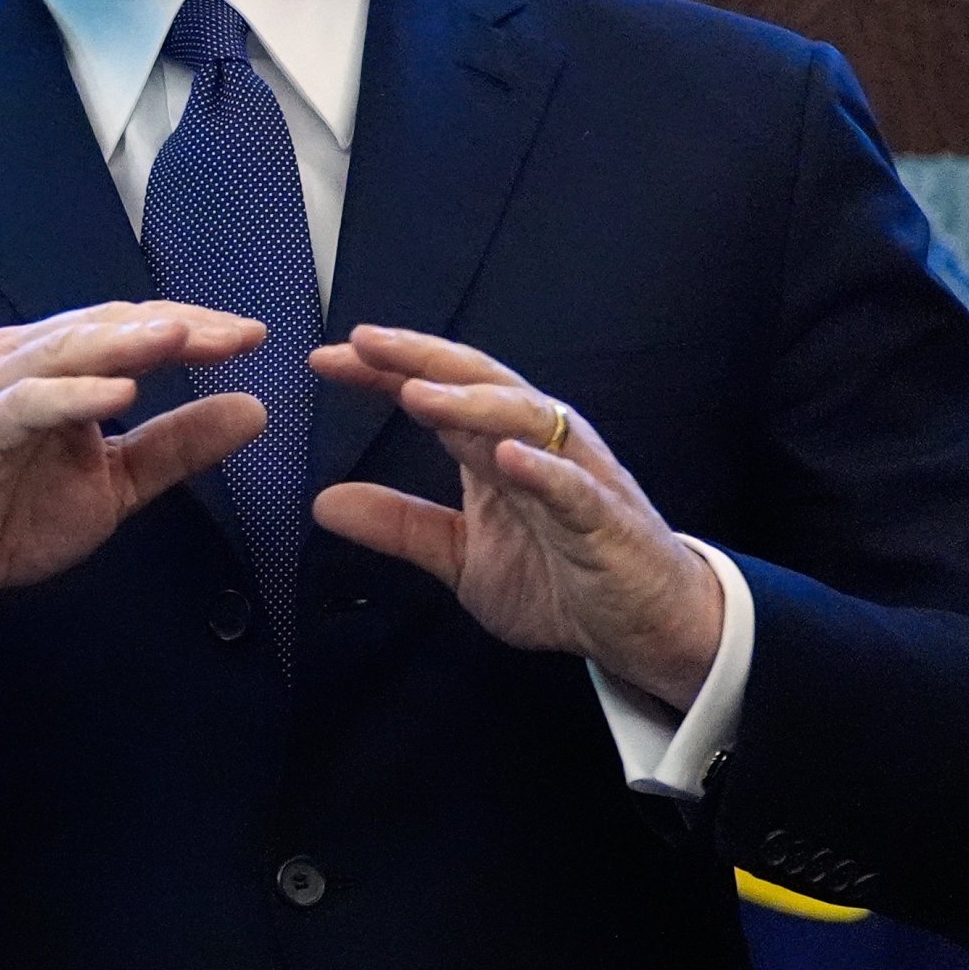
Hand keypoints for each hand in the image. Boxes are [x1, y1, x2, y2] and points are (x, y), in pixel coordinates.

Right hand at [0, 304, 275, 659]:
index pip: (129, 328)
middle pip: (105, 327)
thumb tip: (252, 409)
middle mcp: (18, 364)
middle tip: (238, 335)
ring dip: (127, 343)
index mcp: (52, 368)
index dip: (193, 328)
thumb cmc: (2, 519)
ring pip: (66, 352)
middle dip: (176, 327)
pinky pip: (26, 404)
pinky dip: (72, 395)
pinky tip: (119, 394)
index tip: (252, 338)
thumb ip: (174, 446)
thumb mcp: (111, 483)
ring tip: (185, 338)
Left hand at [308, 325, 723, 703]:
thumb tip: (324, 502)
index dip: (384, 371)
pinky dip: (544, 469)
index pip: (438, 393)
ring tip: (416, 393)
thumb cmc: (561, 577)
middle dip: (421, 360)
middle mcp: (539, 446)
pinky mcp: (607, 521)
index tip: (324, 359)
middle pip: (480, 384)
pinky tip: (509, 455)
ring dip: (472, 403)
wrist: (644, 627)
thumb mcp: (460, 554)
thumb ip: (400, 524)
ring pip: (528, 420)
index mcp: (497, 450)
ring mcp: (578, 478)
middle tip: (363, 342)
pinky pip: (576, 488)